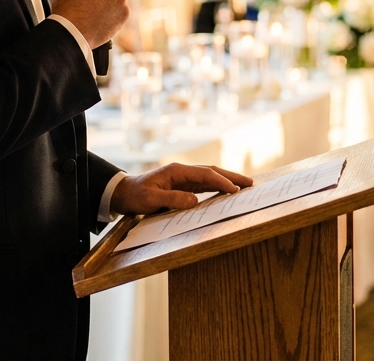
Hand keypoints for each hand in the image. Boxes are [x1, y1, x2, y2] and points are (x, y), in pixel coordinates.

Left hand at [109, 164, 254, 215]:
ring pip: (210, 177)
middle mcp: (182, 172)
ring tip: (243, 186)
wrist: (123, 193)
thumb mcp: (151, 199)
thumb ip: (172, 199)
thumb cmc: (136, 195)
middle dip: (231, 176)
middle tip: (249, 183)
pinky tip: (225, 191)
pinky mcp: (182, 186)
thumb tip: (195, 202)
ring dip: (226, 181)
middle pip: (212, 171)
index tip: (235, 189)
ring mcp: (183, 178)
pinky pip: (203, 185)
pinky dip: (216, 186)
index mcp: (177, 171)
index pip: (205, 175)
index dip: (221, 181)